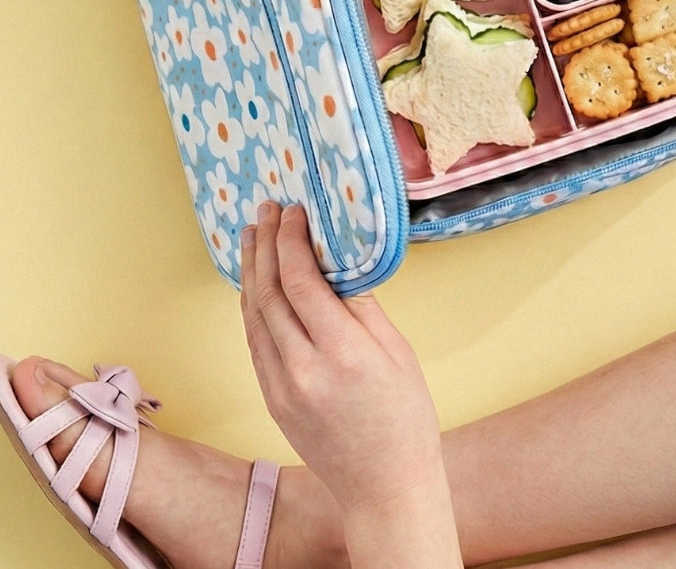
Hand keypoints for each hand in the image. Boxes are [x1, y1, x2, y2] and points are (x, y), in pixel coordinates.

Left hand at [240, 202, 461, 567]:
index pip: (299, 281)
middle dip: (264, 245)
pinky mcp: (272, 400)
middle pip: (268, 293)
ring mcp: (281, 387)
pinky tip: (256, 283)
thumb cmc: (404, 415)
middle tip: (265, 210)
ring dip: (250, 270)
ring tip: (252, 235)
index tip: (293, 211)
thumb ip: (361, 305)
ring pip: (254, 316)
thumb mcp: (397, 350)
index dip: (290, 240)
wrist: (384, 485)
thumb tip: (336, 263)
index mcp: (341, 351)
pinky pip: (255, 342)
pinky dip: (253, 305)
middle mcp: (302, 368)